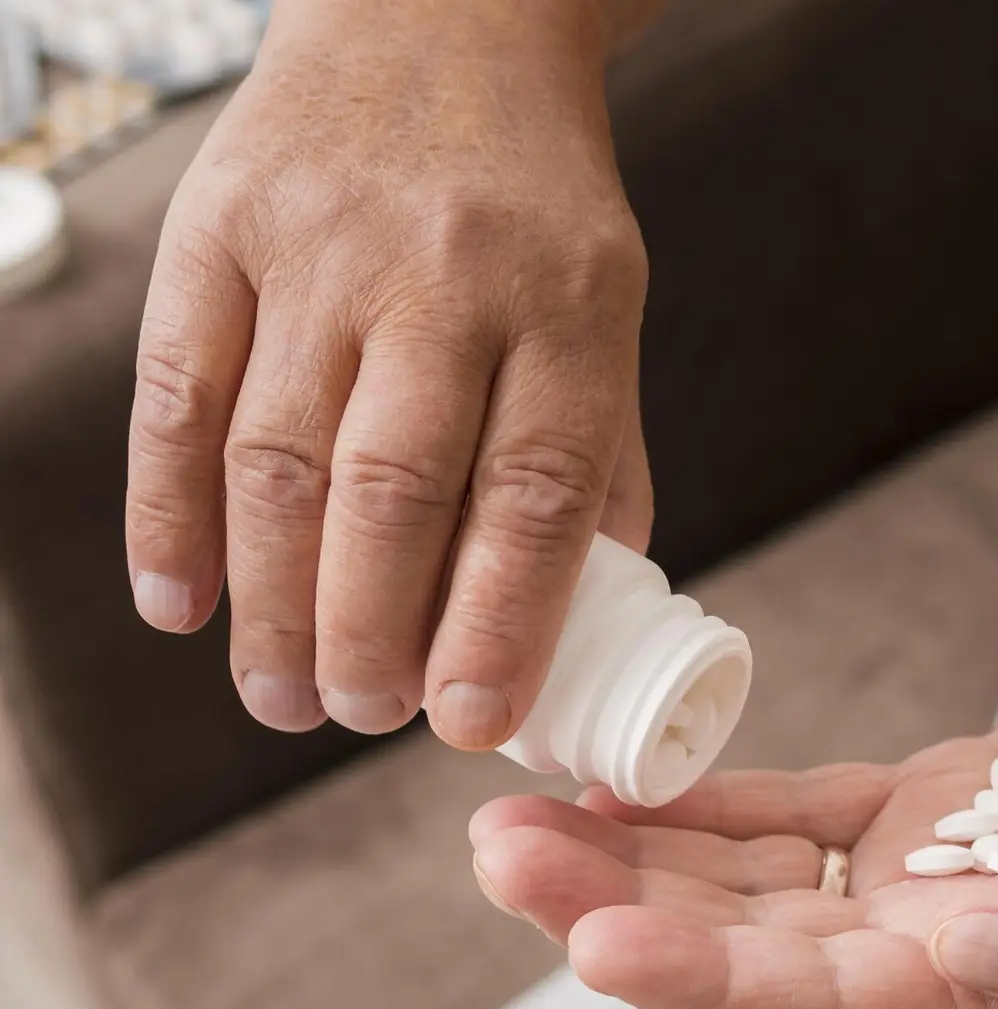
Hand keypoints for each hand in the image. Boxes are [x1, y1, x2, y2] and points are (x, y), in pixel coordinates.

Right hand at [126, 0, 650, 747]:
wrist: (441, 21)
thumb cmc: (535, 207)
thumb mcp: (604, 311)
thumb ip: (593, 458)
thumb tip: (574, 620)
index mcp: (569, 309)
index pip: (533, 493)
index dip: (497, 623)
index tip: (466, 723)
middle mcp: (443, 277)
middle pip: (392, 490)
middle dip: (367, 631)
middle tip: (358, 714)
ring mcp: (320, 247)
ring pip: (278, 458)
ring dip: (272, 600)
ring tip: (282, 696)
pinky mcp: (219, 228)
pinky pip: (178, 392)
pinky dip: (167, 512)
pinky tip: (179, 602)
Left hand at [468, 672, 997, 1008]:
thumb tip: (967, 950)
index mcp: (995, 1002)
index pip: (826, 1008)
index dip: (711, 981)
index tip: (600, 943)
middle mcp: (928, 955)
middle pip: (746, 946)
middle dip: (619, 906)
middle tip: (500, 858)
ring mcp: (912, 882)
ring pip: (742, 880)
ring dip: (631, 851)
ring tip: (514, 816)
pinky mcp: (916, 809)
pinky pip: (787, 812)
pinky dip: (702, 799)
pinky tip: (617, 779)